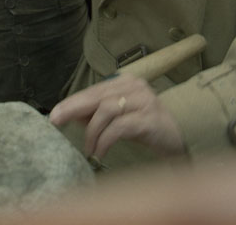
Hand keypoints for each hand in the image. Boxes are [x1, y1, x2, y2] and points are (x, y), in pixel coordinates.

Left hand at [49, 73, 184, 159]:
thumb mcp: (120, 117)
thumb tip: (70, 115)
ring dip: (92, 131)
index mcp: (125, 82)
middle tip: (56, 122)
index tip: (54, 114)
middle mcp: (135, 87)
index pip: (93, 90)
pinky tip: (99, 152)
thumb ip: (98, 113)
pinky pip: (120, 127)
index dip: (72, 102)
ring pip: (107, 110)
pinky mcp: (150, 119)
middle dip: (73, 109)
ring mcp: (144, 101)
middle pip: (97, 96)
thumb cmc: (146, 126)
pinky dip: (105, 140)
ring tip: (88, 148)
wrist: (180, 138)